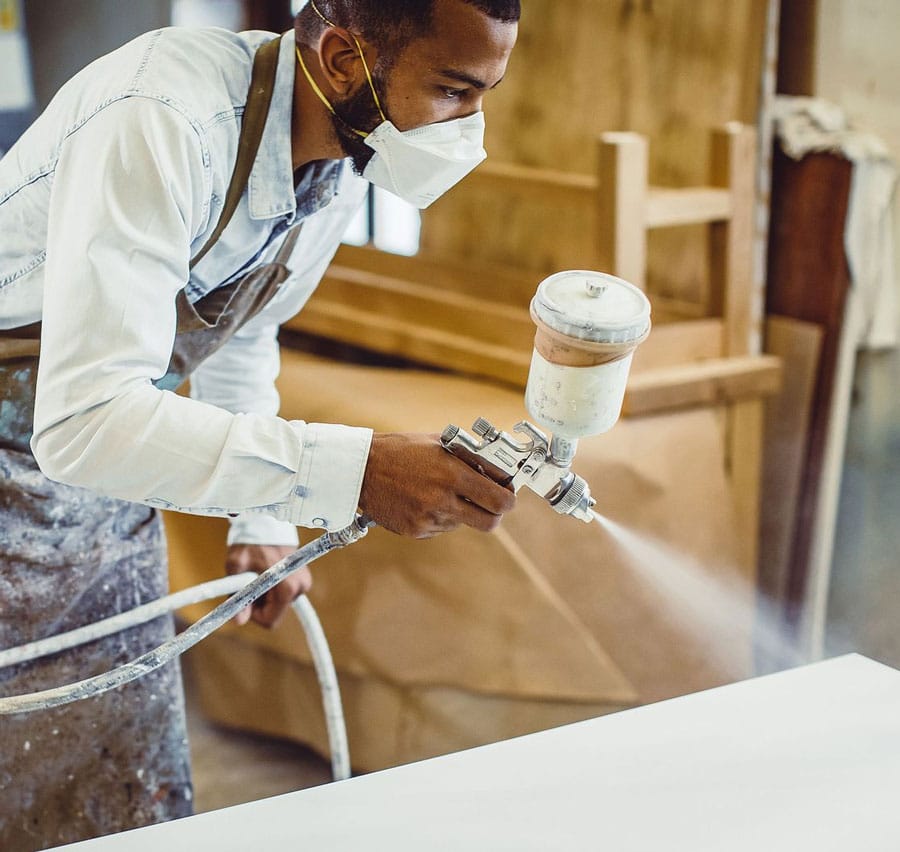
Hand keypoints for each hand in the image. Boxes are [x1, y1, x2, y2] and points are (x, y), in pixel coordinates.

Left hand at [224, 543, 310, 628]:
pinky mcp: (303, 577)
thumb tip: (238, 621)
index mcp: (288, 587)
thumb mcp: (236, 568)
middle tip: (249, 582)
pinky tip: (266, 572)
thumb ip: (237, 597)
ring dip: (265, 594)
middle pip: (275, 612)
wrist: (266, 521)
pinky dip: (273, 587)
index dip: (253, 613)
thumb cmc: (250, 543)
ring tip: (257, 572)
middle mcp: (301, 586)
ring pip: (279, 603)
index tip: (244, 597)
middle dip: (259, 602)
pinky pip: (284, 593)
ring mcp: (304, 582)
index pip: (270, 621)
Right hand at [358, 432, 516, 537]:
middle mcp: (443, 500)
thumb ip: (470, 457)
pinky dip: (439, 517)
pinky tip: (423, 500)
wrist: (361, 469)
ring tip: (441, 491)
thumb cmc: (401, 450)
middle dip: (495, 513)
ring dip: (461, 511)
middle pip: (490, 522)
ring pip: (463, 523)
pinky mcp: (415, 531)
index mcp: (453, 474)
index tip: (507, 493)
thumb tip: (499, 469)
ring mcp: (428, 519)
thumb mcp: (440, 443)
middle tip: (491, 504)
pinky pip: (441, 528)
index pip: (499, 499)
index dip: (509, 497)